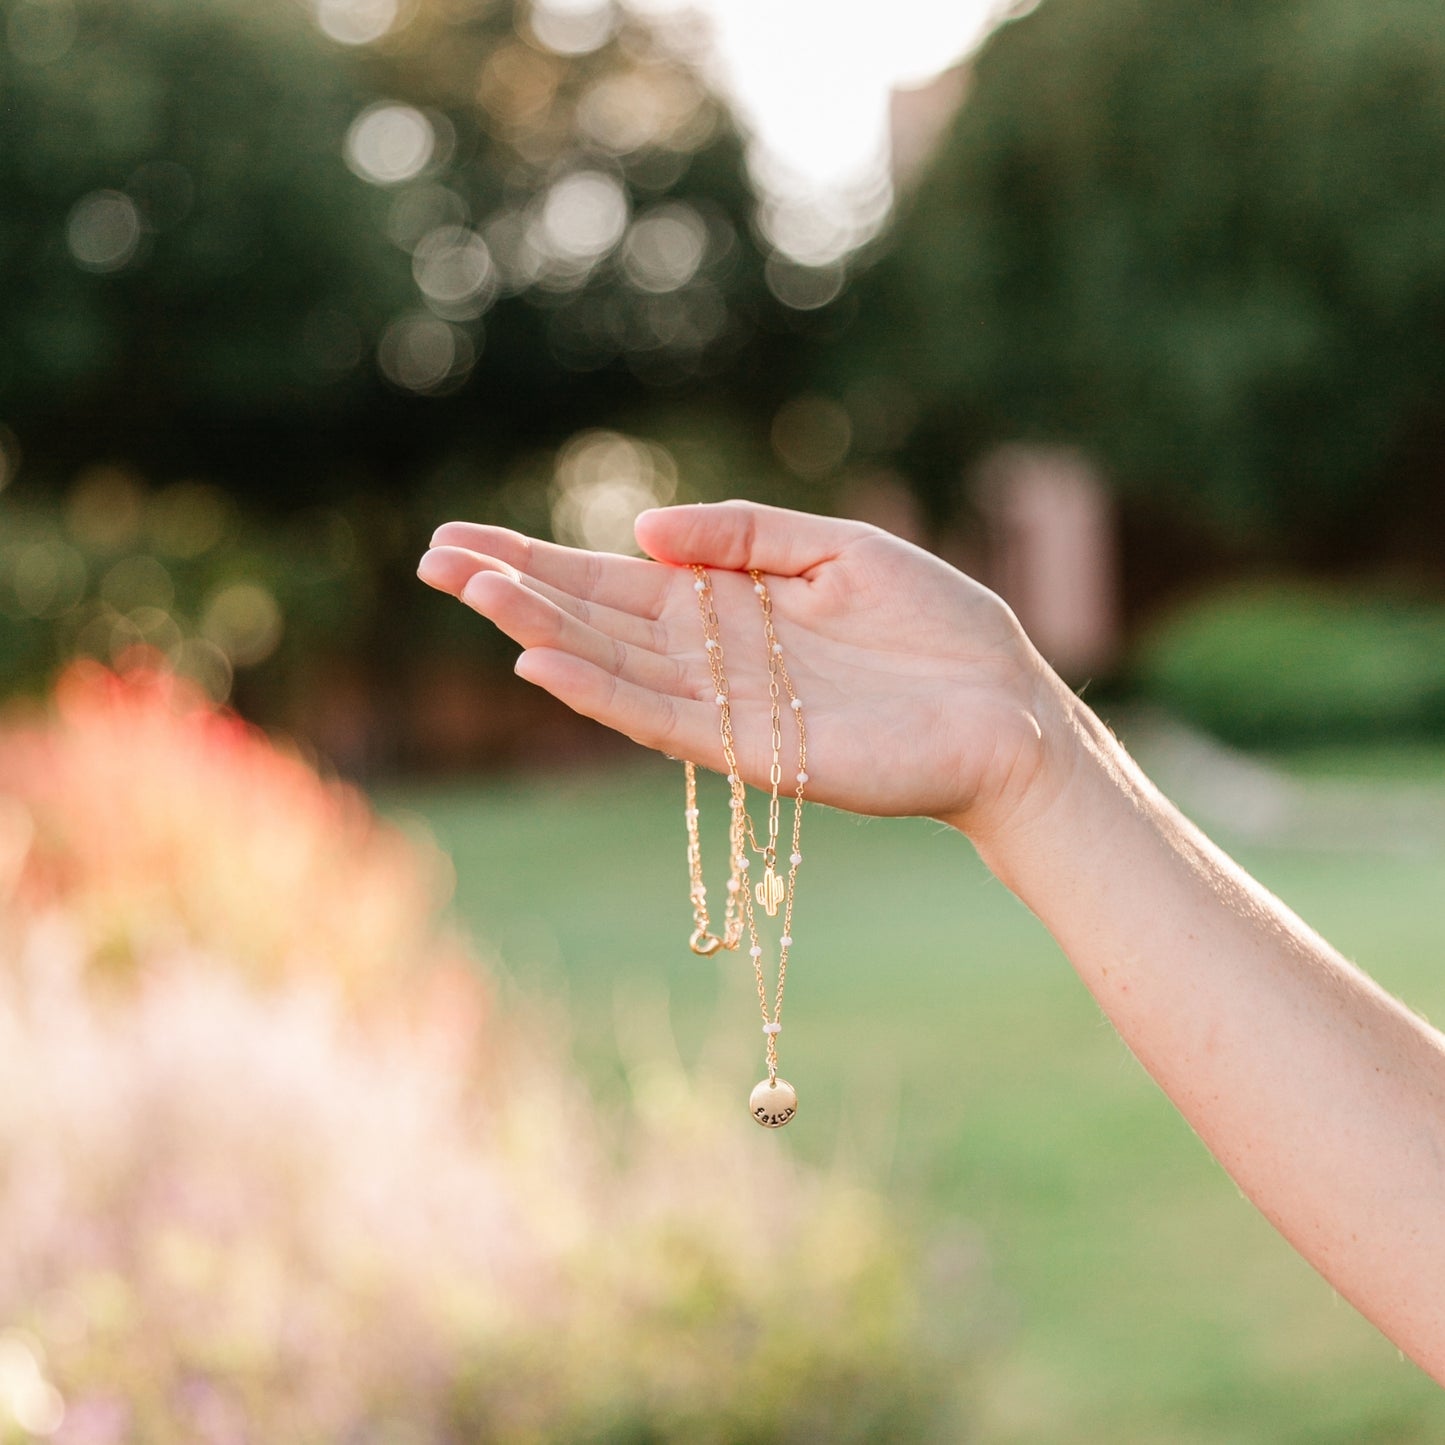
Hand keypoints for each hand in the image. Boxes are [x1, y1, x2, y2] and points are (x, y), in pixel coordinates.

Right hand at [417, 500, 1076, 840]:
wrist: (1004, 707)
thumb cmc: (935, 626)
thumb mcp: (840, 548)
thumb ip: (744, 535)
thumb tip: (642, 530)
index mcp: (730, 605)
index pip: (616, 579)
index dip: (540, 560)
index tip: (465, 539)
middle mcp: (714, 659)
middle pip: (595, 621)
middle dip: (515, 591)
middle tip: (433, 560)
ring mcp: (728, 708)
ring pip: (614, 668)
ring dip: (543, 633)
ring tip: (474, 594)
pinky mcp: (755, 753)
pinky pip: (664, 722)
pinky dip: (604, 695)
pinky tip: (546, 666)